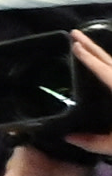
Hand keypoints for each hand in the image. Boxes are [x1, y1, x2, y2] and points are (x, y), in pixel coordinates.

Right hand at [69, 32, 111, 155]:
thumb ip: (94, 142)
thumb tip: (68, 137)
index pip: (105, 72)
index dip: (89, 59)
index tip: (75, 45)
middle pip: (111, 63)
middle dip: (93, 48)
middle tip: (75, 33)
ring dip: (102, 56)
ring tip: (86, 46)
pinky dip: (111, 68)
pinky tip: (106, 68)